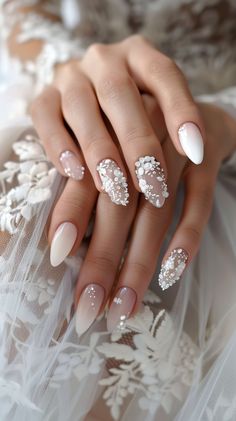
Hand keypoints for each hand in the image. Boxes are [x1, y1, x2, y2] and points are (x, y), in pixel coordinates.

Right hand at [30, 35, 204, 212]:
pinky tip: (74, 174)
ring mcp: (70, 76)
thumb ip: (168, 123)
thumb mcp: (155, 110)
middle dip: (137, 143)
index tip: (194, 152)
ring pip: (80, 106)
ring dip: (98, 149)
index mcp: (138, 55)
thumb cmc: (133, 112)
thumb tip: (192, 157)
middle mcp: (103, 60)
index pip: (163, 74)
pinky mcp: (43, 97)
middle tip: (152, 185)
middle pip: (119, 93)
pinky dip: (60, 146)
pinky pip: (45, 118)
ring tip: (114, 188)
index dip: (181, 111)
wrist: (90, 101)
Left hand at [73, 98, 235, 333]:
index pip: (84, 178)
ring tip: (125, 305)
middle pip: (117, 202)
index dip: (71, 216)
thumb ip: (87, 187)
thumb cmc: (137, 140)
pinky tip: (171, 272)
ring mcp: (174, 148)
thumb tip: (66, 245)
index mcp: (105, 130)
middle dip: (102, 257)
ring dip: (139, 261)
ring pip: (155, 210)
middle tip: (89, 306)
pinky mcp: (204, 156)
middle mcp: (136, 137)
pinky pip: (198, 201)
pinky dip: (186, 236)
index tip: (58, 260)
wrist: (188, 110)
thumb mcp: (109, 153)